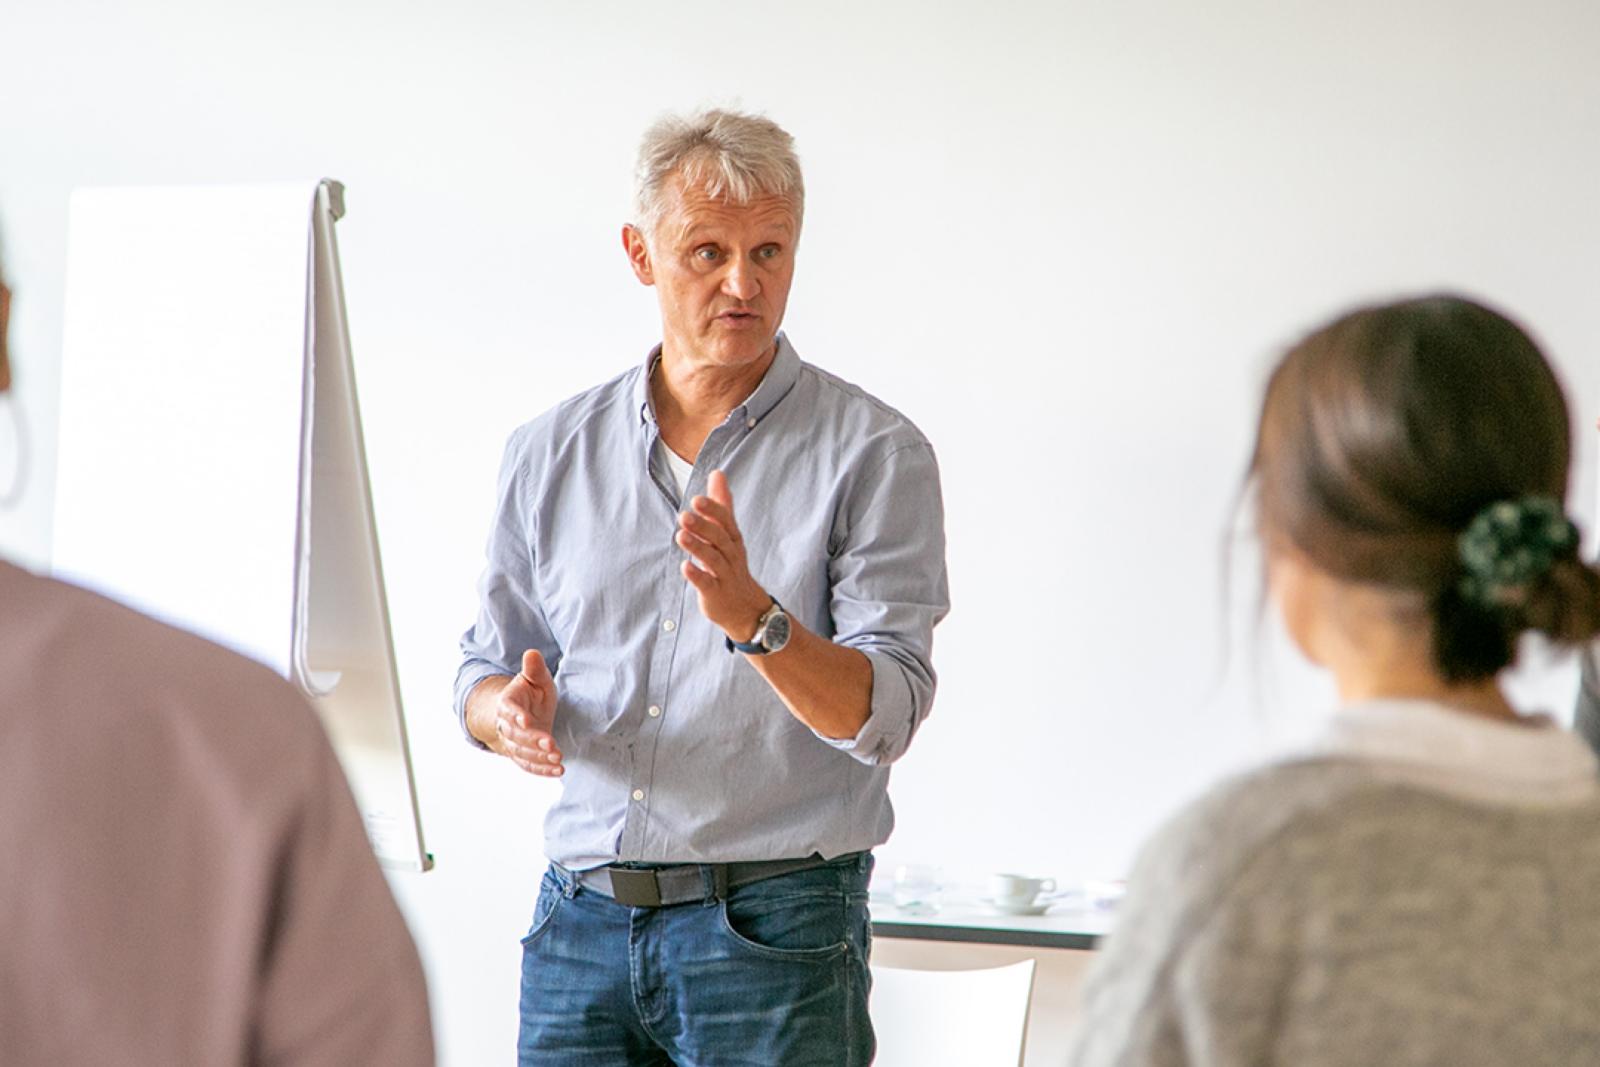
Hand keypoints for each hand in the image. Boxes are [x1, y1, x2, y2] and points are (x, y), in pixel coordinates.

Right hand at [490, 649, 563, 776]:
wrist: (523, 712)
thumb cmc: (531, 692)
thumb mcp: (535, 678)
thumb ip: (534, 669)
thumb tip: (532, 653)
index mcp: (507, 703)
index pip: (508, 710)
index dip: (516, 716)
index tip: (526, 721)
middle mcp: (506, 725)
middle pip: (515, 736)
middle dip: (532, 740)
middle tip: (550, 743)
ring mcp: (513, 742)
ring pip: (521, 753)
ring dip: (539, 757)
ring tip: (558, 758)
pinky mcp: (522, 755)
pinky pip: (529, 766)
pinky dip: (542, 770)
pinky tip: (558, 771)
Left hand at [677, 469, 771, 641]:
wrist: (745, 606)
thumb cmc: (732, 564)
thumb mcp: (728, 533)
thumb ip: (722, 504)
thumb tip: (716, 473)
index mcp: (733, 539)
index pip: (726, 521)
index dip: (713, 510)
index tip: (697, 499)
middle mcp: (731, 555)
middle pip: (719, 538)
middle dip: (703, 526)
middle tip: (684, 514)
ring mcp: (725, 575)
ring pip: (713, 559)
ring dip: (697, 547)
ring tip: (681, 536)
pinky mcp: (716, 593)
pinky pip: (707, 584)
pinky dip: (697, 575)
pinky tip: (685, 567)